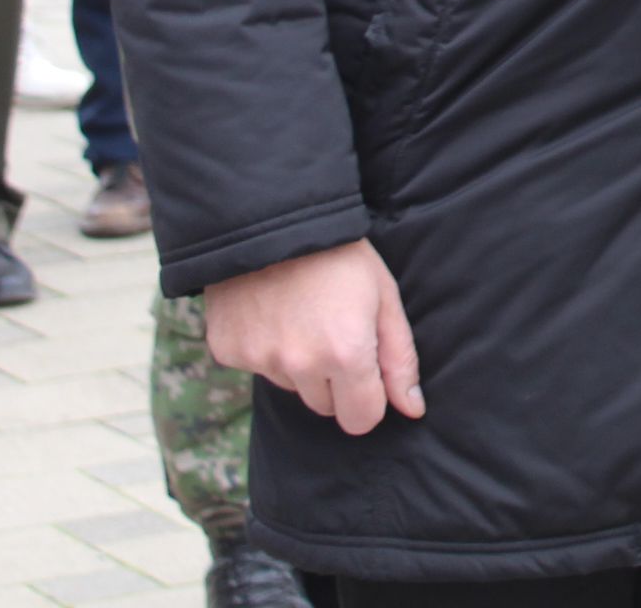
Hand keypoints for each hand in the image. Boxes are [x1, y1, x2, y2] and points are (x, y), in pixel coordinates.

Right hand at [203, 240, 424, 434]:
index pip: (361, 420)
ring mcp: (259, 360)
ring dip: (300, 364)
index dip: (369, 397)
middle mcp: (300, 365)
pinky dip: (266, 349)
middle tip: (333, 329)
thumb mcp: (384, 298)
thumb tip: (412, 410)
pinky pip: (256, 368)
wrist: (272, 220)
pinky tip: (271, 312)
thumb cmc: (340, 256)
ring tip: (302, 314)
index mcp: (346, 354)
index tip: (367, 370)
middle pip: (326, 406)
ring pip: (292, 387)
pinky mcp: (228, 351)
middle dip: (336, 380)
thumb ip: (400, 359)